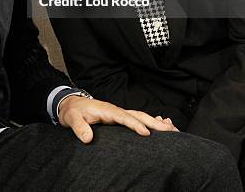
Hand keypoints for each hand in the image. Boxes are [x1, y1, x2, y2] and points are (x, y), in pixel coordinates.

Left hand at [58, 95, 178, 143]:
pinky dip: (151, 122)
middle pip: (138, 115)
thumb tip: (88, 138)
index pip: (124, 117)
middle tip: (171, 130)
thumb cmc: (73, 112)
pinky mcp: (120, 118)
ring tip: (172, 130)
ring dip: (156, 123)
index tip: (146, 133)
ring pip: (141, 117)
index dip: (135, 125)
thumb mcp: (71, 118)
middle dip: (154, 123)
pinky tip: (161, 127)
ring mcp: (119, 114)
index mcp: (107, 110)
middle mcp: (116, 110)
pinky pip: (138, 119)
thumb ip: (79, 127)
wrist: (71, 105)